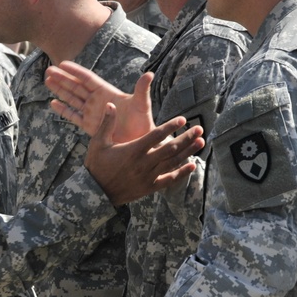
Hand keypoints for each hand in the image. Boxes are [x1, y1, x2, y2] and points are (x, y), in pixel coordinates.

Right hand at [46, 61, 154, 142]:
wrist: (140, 142)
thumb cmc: (143, 121)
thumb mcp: (142, 104)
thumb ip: (142, 89)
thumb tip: (149, 74)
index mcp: (107, 92)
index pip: (88, 79)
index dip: (75, 71)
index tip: (63, 63)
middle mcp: (97, 101)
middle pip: (76, 86)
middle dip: (63, 78)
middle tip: (49, 70)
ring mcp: (92, 113)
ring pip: (72, 98)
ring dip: (60, 90)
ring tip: (47, 80)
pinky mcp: (90, 126)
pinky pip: (73, 116)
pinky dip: (64, 110)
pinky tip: (53, 103)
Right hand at [86, 105, 202, 205]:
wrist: (96, 192)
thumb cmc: (96, 165)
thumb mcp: (98, 142)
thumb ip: (107, 123)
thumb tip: (111, 104)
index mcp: (133, 150)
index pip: (156, 135)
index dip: (170, 126)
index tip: (182, 119)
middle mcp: (143, 163)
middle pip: (170, 148)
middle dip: (187, 137)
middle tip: (200, 129)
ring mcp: (148, 176)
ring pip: (173, 162)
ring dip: (188, 152)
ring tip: (201, 142)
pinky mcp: (149, 187)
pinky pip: (169, 179)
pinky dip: (182, 173)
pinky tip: (192, 165)